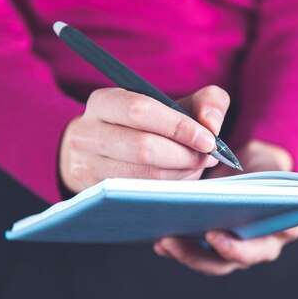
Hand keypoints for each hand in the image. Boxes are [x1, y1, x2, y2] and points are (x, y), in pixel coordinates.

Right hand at [59, 85, 229, 192]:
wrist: (109, 153)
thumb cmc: (151, 126)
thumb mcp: (178, 106)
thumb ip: (207, 102)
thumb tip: (212, 125)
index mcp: (103, 102)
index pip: (140, 110)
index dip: (178, 126)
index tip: (208, 140)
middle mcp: (86, 133)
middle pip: (142, 148)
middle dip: (183, 155)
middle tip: (207, 158)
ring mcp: (85, 166)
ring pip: (141, 176)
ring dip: (178, 175)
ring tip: (195, 167)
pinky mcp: (93, 192)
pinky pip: (136, 195)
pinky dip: (165, 190)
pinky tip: (178, 181)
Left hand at [153, 140, 297, 275]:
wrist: (250, 171)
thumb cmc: (258, 166)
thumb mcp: (259, 161)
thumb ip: (252, 171)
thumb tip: (223, 173)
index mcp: (288, 221)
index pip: (284, 232)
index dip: (261, 233)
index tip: (227, 232)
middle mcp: (266, 244)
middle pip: (246, 256)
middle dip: (222, 249)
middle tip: (203, 235)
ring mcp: (240, 252)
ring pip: (218, 264)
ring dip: (191, 255)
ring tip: (167, 241)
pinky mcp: (217, 253)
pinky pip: (199, 258)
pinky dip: (179, 252)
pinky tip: (160, 243)